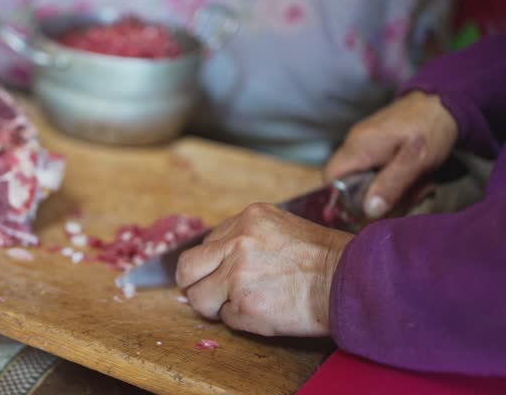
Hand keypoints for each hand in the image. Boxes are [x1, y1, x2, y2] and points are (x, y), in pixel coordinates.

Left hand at [176, 203, 352, 336]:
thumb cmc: (324, 258)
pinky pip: (225, 318)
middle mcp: (237, 243)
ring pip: (198, 297)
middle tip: (207, 294)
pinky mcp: (244, 305)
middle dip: (193, 283)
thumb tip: (220, 257)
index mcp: (248, 219)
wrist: (351, 281)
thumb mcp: (282, 227)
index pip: (208, 243)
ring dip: (215, 306)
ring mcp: (237, 275)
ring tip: (241, 305)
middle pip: (188, 267)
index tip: (219, 273)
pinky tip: (265, 312)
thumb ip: (247, 237)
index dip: (212, 262)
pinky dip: (239, 320)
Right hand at [325, 91, 457, 218]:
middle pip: (346, 183)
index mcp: (358, 147)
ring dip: (388, 191)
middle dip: (374, 199)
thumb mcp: (416, 161)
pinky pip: (373, 171)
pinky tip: (414, 180)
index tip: (365, 211)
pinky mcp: (374, 146)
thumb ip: (392, 185)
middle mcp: (353, 144)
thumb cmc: (431, 128)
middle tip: (405, 201)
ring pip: (362, 180)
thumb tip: (369, 211)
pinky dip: (391, 181)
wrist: (444, 101)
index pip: (330, 178)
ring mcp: (362, 144)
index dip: (340, 199)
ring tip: (417, 188)